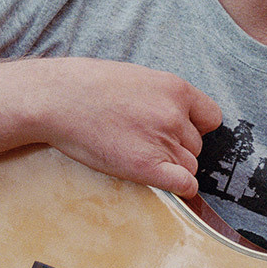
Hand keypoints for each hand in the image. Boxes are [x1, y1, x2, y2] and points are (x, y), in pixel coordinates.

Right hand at [32, 59, 222, 195]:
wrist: (56, 99)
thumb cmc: (86, 86)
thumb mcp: (135, 78)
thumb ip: (161, 96)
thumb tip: (174, 116)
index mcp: (175, 88)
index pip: (211, 118)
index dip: (196, 128)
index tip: (180, 133)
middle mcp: (174, 115)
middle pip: (196, 146)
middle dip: (177, 149)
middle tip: (145, 146)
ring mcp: (162, 141)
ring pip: (189, 166)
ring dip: (171, 167)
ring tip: (138, 158)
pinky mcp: (146, 166)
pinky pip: (184, 184)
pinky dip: (181, 190)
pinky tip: (169, 187)